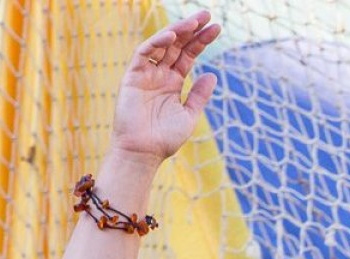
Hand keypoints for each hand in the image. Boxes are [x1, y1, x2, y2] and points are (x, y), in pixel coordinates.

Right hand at [111, 12, 220, 162]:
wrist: (143, 153)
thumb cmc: (165, 138)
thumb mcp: (189, 115)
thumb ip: (200, 95)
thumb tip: (213, 74)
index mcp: (173, 82)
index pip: (188, 55)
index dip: (201, 41)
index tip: (217, 28)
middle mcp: (159, 74)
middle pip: (177, 45)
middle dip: (191, 29)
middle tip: (208, 14)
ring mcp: (145, 73)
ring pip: (161, 44)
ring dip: (177, 31)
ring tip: (194, 21)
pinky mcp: (132, 76)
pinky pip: (143, 53)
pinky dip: (156, 42)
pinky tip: (172, 36)